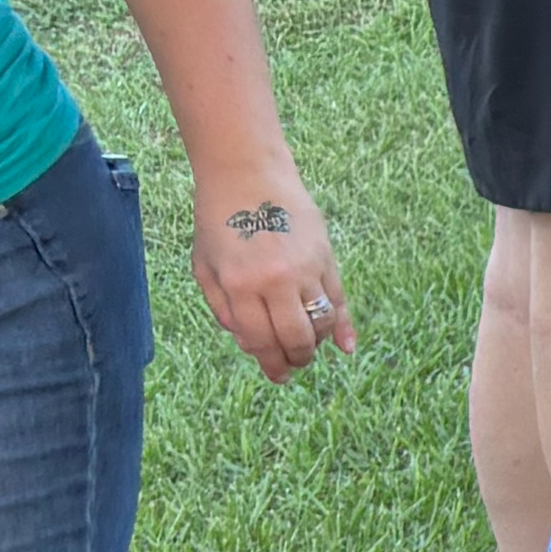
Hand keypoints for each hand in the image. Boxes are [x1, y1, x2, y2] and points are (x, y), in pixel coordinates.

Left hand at [189, 170, 347, 383]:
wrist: (248, 175)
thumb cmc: (218, 220)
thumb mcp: (205, 266)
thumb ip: (222, 308)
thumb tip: (249, 342)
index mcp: (239, 285)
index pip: (260, 340)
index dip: (270, 363)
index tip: (276, 376)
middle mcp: (275, 281)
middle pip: (294, 337)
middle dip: (295, 359)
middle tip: (293, 367)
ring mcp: (305, 269)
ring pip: (320, 323)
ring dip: (315, 343)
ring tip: (307, 349)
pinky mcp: (325, 257)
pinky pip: (340, 300)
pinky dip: (344, 327)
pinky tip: (345, 347)